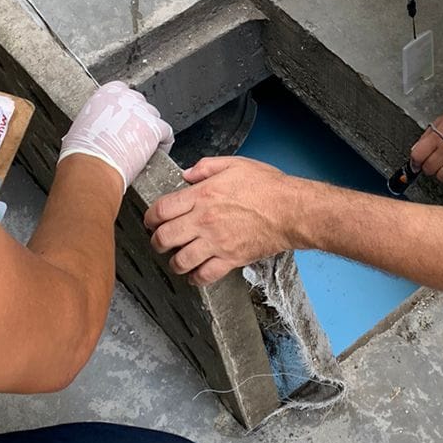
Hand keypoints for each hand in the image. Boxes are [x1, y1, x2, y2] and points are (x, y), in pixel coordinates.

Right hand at [60, 82, 172, 186]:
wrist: (92, 167)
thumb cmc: (82, 153)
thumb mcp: (81, 126)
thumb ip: (95, 119)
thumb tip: (97, 127)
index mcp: (106, 93)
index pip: (121, 90)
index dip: (124, 106)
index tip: (123, 116)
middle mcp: (126, 98)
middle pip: (140, 103)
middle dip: (138, 117)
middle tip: (132, 134)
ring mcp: (142, 112)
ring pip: (154, 116)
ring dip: (150, 129)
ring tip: (143, 144)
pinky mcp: (155, 128)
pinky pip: (166, 133)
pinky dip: (163, 143)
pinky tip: (157, 152)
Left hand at [145, 155, 300, 284]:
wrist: (291, 210)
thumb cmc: (268, 187)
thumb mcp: (235, 165)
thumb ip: (206, 167)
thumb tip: (187, 174)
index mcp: (202, 195)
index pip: (161, 210)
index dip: (150, 217)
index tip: (151, 221)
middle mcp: (204, 221)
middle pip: (164, 237)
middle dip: (156, 241)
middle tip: (159, 241)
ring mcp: (216, 242)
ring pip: (180, 260)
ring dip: (174, 262)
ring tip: (176, 259)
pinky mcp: (230, 259)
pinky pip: (204, 276)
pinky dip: (195, 278)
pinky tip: (195, 274)